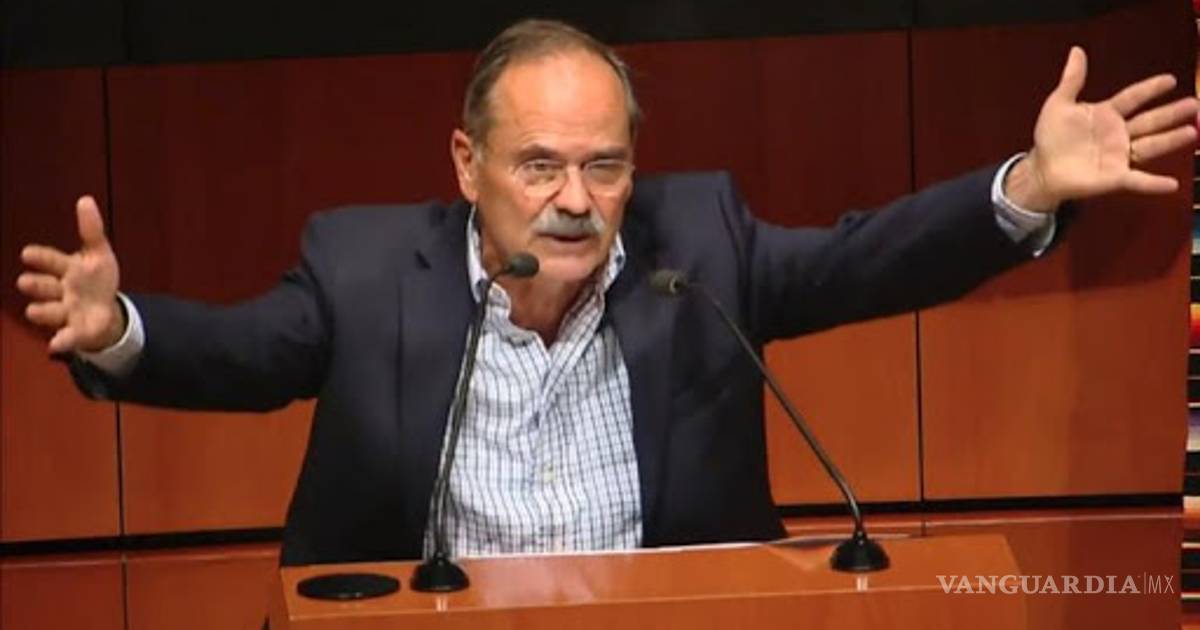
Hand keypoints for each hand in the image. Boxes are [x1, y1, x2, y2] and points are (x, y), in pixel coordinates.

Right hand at [16, 195, 123, 353]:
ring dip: (43, 311)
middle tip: (26, 282)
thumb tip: (85, 199)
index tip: (27, 254)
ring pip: (50, 311)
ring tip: (35, 310)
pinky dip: (61, 341)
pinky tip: (54, 345)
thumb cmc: (96, 279)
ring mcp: (67, 311)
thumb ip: (91, 230)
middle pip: (44, 287)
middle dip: (36, 285)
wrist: (106, 310)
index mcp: (67, 269)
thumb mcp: (99, 254)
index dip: (40, 258)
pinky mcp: (76, 331)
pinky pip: (67, 337)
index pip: (51, 260)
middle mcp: (61, 291)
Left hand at [1005, 46, 1198, 211]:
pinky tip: (1172, 184)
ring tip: (1192, 131)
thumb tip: (1076, 50)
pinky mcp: (1115, 177)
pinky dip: (1154, 183)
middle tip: (1194, 104)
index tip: (1170, 80)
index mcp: (1106, 114)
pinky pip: (1138, 180)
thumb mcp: (1058, 105)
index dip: (1150, 89)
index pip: (1133, 98)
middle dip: (1171, 113)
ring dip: (1171, 140)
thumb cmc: (1051, 137)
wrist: (1041, 169)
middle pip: (1149, 121)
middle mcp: (1118, 134)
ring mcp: (1119, 156)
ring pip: (1151, 145)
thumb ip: (1071, 80)